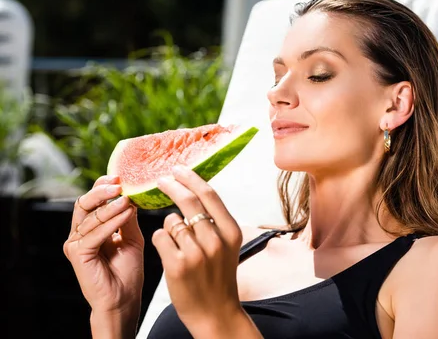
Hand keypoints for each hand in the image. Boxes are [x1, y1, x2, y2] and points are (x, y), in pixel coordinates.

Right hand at [63, 175, 143, 317]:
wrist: (124, 298)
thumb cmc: (128, 271)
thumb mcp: (132, 238)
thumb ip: (128, 218)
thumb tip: (131, 195)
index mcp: (91, 228)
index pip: (93, 201)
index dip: (103, 186)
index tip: (120, 176)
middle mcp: (80, 233)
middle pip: (84, 203)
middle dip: (101, 191)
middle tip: (119, 183)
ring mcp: (76, 244)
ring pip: (89, 216)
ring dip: (110, 206)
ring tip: (127, 198)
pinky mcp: (78, 254)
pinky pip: (93, 234)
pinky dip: (111, 222)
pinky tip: (126, 213)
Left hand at [152, 165, 243, 334]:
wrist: (216, 314)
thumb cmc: (218, 278)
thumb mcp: (227, 246)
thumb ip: (215, 221)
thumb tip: (196, 190)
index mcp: (231, 232)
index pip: (209, 194)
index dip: (191, 178)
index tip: (178, 169)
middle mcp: (215, 241)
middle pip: (188, 201)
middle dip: (171, 186)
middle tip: (160, 180)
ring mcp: (196, 254)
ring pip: (171, 220)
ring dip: (169, 225)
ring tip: (177, 243)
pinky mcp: (177, 266)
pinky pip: (160, 237)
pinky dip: (161, 240)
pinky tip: (169, 252)